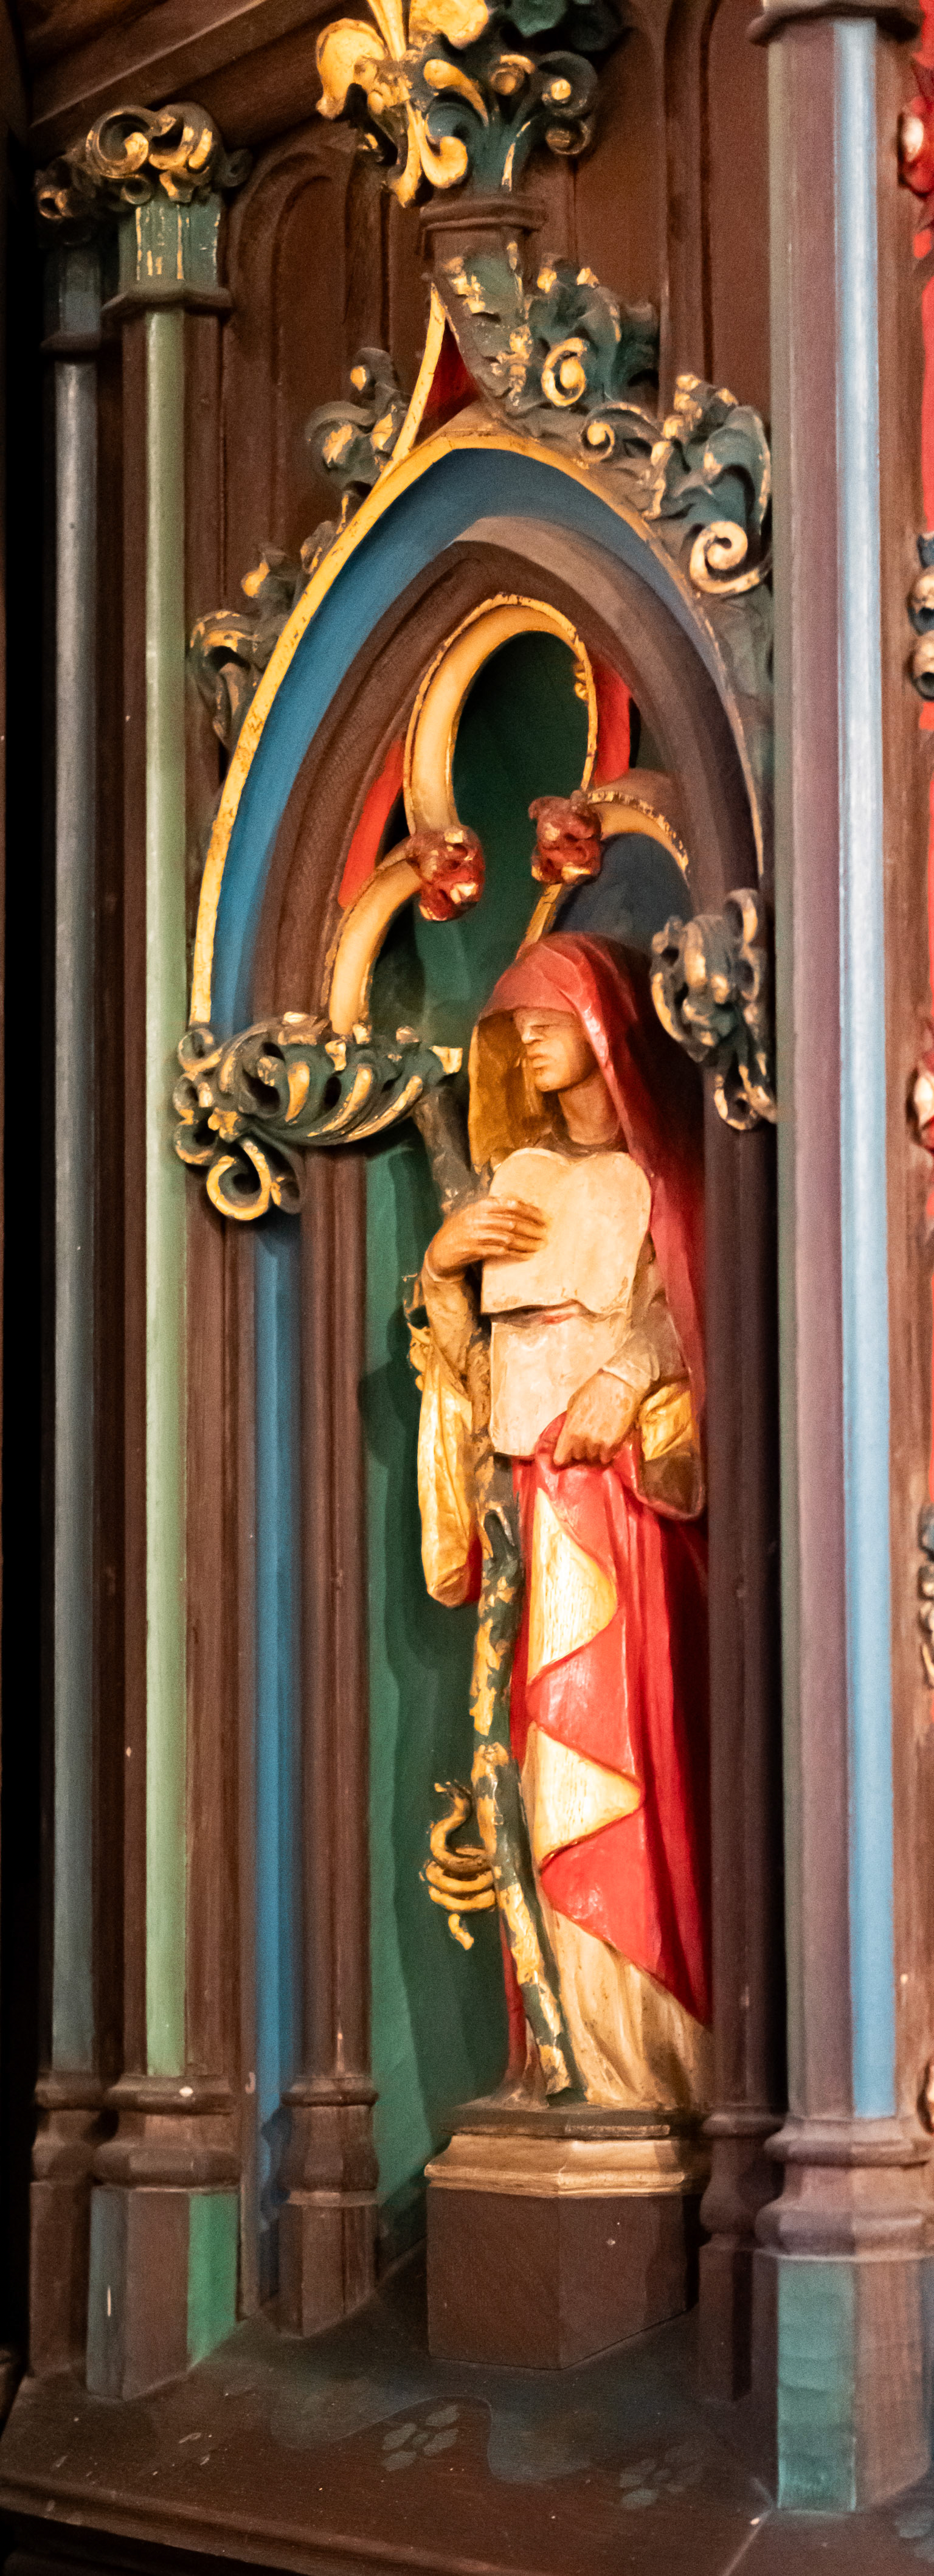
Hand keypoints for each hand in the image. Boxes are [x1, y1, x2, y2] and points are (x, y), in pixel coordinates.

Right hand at [426, 1198, 545, 1279]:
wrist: (440, 1250)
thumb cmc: (461, 1230)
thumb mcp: (474, 1213)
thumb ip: (493, 1208)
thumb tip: (519, 1204)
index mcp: (481, 1206)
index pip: (511, 1205)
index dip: (530, 1210)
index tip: (544, 1216)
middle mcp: (479, 1218)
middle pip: (512, 1221)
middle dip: (532, 1227)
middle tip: (545, 1232)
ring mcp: (476, 1234)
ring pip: (508, 1237)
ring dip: (526, 1242)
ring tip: (540, 1245)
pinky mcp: (475, 1250)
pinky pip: (500, 1251)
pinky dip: (515, 1253)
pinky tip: (526, 1255)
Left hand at [553, 1371, 639, 1467]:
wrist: (619, 1386)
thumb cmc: (594, 1391)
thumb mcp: (573, 1404)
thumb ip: (570, 1423)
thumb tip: (568, 1434)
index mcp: (570, 1431)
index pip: (560, 1458)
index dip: (563, 1457)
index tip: (566, 1455)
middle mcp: (582, 1440)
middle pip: (578, 1457)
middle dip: (581, 1449)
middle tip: (587, 1438)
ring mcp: (598, 1444)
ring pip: (593, 1457)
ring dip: (595, 1450)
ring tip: (599, 1437)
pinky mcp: (613, 1444)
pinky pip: (606, 1457)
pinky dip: (607, 1451)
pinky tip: (609, 1439)